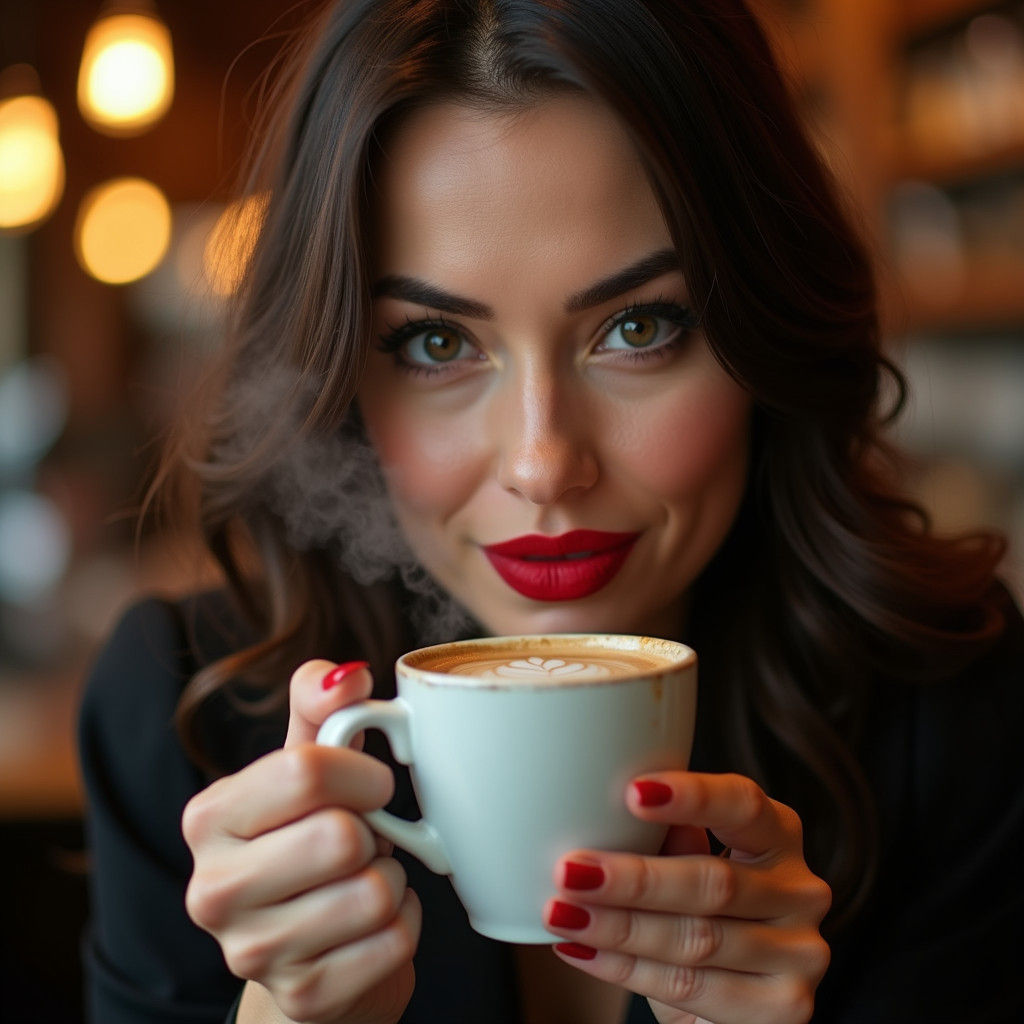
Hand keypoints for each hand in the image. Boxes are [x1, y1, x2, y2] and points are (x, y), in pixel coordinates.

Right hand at [182, 660, 420, 1023]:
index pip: (306, 770)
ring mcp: (252, 953)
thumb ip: (321, 711)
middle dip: (374, 834)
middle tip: (362, 842)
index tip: (373, 783)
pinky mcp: (302, 996)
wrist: (310, 951)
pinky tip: (374, 924)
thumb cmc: (309, 842)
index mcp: (209, 817)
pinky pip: (393, 942)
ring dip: (392, 880)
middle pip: (341, 836)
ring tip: (364, 879)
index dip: (362, 772)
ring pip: (373, 892)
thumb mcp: (309, 769)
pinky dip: (403, 925)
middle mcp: (213, 889)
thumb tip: (347, 676)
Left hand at [544, 772, 830, 1023]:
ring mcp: (801, 952)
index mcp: (778, 834)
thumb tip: (608, 811)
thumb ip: (667, 841)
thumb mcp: (686, 866)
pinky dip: (625, 969)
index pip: (743, 805)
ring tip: (562, 913)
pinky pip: (692, 987)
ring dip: (619, 927)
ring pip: (696, 940)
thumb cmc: (700, 913)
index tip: (632, 792)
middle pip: (713, 882)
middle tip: (571, 870)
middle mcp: (801, 889)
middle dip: (634, 877)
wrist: (730, 1004)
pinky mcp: (785, 1008)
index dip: (692, 797)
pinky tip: (582, 950)